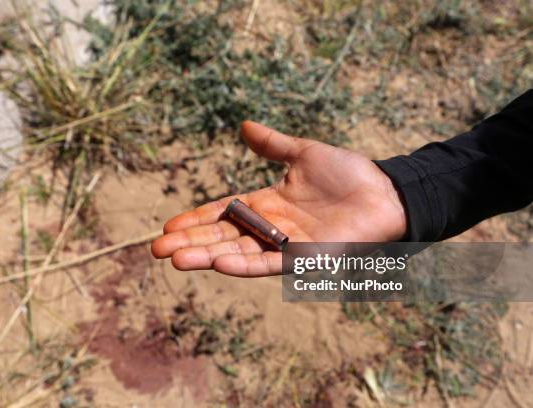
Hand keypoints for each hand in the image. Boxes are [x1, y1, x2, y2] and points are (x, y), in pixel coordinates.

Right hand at [151, 121, 406, 276]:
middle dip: (190, 243)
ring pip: (238, 253)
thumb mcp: (303, 152)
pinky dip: (244, 264)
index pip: (222, 213)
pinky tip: (219, 263)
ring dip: (207, 256)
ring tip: (176, 260)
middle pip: (222, 237)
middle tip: (157, 250)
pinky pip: (270, 263)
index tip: (167, 226)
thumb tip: (242, 125)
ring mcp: (286, 245)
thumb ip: (272, 144)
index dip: (196, 219)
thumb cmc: (348, 173)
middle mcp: (271, 228)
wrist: (385, 190)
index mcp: (266, 204)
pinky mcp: (305, 258)